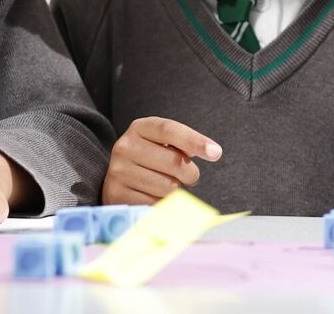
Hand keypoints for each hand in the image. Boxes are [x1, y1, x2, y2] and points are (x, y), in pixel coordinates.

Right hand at [103, 117, 221, 204]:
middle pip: (174, 161)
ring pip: (168, 187)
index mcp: (140, 128)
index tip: (216, 153)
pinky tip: (155, 196)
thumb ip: (184, 144)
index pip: (170, 130)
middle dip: (190, 173)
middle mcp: (125, 147)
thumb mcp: (163, 143)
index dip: (195, 140)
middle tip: (186, 176)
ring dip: (177, 190)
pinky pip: (156, 204)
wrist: (119, 178)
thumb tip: (211, 151)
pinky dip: (163, 204)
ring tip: (167, 184)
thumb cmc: (151, 158)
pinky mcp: (118, 195)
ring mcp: (119, 172)